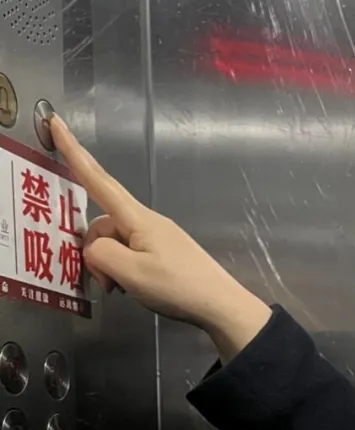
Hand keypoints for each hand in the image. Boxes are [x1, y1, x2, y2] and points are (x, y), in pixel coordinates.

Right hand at [50, 116, 270, 359]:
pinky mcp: (166, 253)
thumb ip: (101, 254)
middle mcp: (148, 221)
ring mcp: (159, 237)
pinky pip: (132, 253)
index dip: (74, 153)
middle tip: (106, 283)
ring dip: (109, 265)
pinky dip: (124, 270)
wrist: (223, 307)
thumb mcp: (131, 273)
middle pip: (103, 223)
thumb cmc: (179, 287)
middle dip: (94, 250)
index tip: (56, 123)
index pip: (98, 180)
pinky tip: (133, 289)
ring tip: (122, 290)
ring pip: (116, 242)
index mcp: (138, 218)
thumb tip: (96, 248)